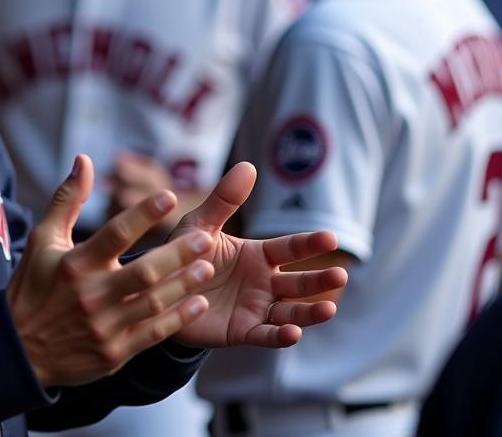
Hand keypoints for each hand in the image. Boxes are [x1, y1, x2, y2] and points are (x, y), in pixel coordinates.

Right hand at [6, 154, 216, 387]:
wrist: (19, 350)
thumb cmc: (32, 286)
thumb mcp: (43, 239)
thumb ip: (68, 199)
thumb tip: (84, 159)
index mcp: (75, 264)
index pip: (114, 234)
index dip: (143, 214)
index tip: (170, 196)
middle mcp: (91, 296)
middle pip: (143, 272)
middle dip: (176, 255)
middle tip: (205, 237)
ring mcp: (104, 327)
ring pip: (152, 303)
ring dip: (183, 284)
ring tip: (208, 265)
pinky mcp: (114, 353)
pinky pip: (152, 334)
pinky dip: (178, 318)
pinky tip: (198, 302)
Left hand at [167, 162, 347, 348]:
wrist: (161, 289)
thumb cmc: (185, 252)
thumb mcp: (202, 224)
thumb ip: (224, 200)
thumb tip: (248, 165)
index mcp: (258, 255)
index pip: (290, 248)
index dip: (310, 243)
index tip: (331, 237)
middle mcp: (263, 282)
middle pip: (298, 282)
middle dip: (319, 280)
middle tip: (341, 275)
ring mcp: (255, 308)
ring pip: (290, 311)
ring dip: (309, 312)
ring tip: (329, 308)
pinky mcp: (242, 331)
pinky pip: (265, 335)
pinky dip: (280, 336)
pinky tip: (294, 333)